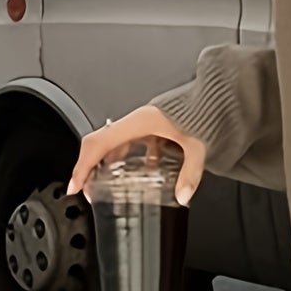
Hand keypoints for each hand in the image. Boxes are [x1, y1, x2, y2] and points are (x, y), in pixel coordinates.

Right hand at [66, 105, 206, 206]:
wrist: (215, 95)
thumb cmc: (204, 111)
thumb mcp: (198, 145)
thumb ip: (191, 173)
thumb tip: (183, 195)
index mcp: (139, 122)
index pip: (99, 144)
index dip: (83, 165)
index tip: (76, 184)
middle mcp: (137, 120)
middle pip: (101, 143)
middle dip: (89, 167)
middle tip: (86, 188)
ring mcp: (143, 122)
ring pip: (115, 142)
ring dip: (107, 163)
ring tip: (107, 184)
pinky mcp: (152, 124)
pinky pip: (132, 141)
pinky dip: (129, 157)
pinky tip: (142, 171)